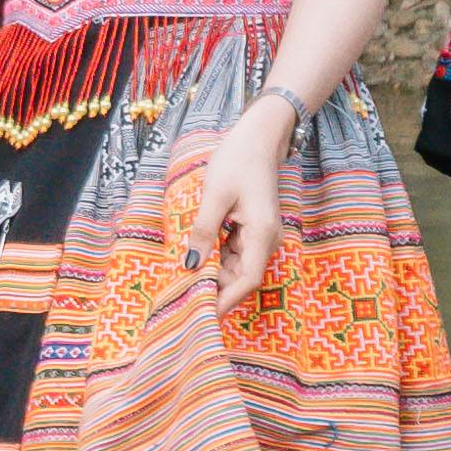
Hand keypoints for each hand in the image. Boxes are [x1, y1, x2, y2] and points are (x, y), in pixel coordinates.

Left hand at [175, 96, 299, 315]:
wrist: (260, 135)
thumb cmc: (239, 160)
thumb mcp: (215, 195)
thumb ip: (203, 232)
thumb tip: (191, 265)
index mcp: (263, 234)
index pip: (246, 281)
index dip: (225, 301)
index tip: (202, 315)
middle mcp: (267, 240)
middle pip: (241, 277)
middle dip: (214, 289)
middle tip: (182, 300)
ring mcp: (262, 235)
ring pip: (237, 266)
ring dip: (214, 274)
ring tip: (184, 284)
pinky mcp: (254, 228)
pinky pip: (235, 252)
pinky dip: (217, 258)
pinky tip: (196, 259)